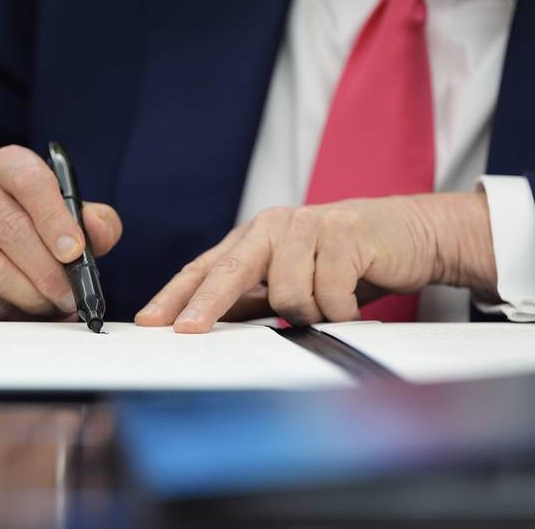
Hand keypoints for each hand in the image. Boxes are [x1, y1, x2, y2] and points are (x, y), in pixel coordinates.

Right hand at [0, 145, 122, 319]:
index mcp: (10, 166)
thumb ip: (94, 221)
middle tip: (73, 292)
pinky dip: (17, 305)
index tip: (74, 251)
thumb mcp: (69, 213)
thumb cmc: (35, 221)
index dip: (55, 219)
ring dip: (34, 293)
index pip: (30, 182)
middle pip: (12, 229)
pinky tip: (37, 307)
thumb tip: (99, 229)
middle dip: (49, 268)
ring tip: (58, 302)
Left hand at [135, 193, 497, 332]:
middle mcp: (272, 225)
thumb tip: (205, 324)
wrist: (407, 236)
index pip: (203, 268)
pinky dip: (341, 310)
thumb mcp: (290, 281)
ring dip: (309, 313)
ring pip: (286, 292)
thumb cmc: (343, 262)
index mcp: (252, 237)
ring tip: (329, 306)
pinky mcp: (342, 232)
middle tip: (187, 333)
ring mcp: (306, 224)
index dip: (175, 296)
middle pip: (228, 272)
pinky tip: (352, 301)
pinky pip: (328, 293)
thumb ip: (251, 299)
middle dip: (204, 306)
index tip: (150, 322)